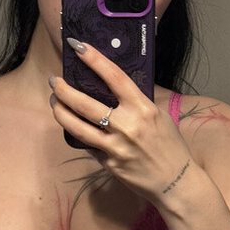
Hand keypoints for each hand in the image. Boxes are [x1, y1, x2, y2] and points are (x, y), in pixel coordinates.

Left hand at [49, 39, 193, 203]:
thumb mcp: (159, 116)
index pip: (115, 77)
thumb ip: (136, 103)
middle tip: (54, 82)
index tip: (78, 46)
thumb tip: (113, 88)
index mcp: (143, 108)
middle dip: (64, 90)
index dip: (94, 59)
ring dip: (60, 112)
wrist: (176, 182)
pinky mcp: (109, 163)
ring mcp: (116, 147)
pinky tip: (72, 126)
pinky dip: (78, 134)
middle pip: (86, 103)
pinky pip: (87, 145)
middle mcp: (127, 126)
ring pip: (77, 126)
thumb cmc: (170, 146)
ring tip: (54, 102)